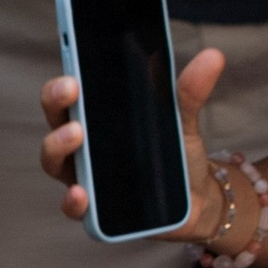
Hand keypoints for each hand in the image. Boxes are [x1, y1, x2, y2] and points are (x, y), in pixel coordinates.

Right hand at [40, 43, 232, 242]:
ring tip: (76, 134)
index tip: (72, 71)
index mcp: (97, 115)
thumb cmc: (175, 155)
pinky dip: (72, 200)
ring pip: (54, 160)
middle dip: (56, 101)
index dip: (62, 79)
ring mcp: (84, 176)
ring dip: (58, 146)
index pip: (69, 91)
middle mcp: (83, 144)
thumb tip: (213, 57)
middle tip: (71, 90)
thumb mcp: (183, 121)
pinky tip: (82, 193)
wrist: (194, 201)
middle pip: (56, 118)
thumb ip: (190, 92)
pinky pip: (73, 206)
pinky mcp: (94, 211)